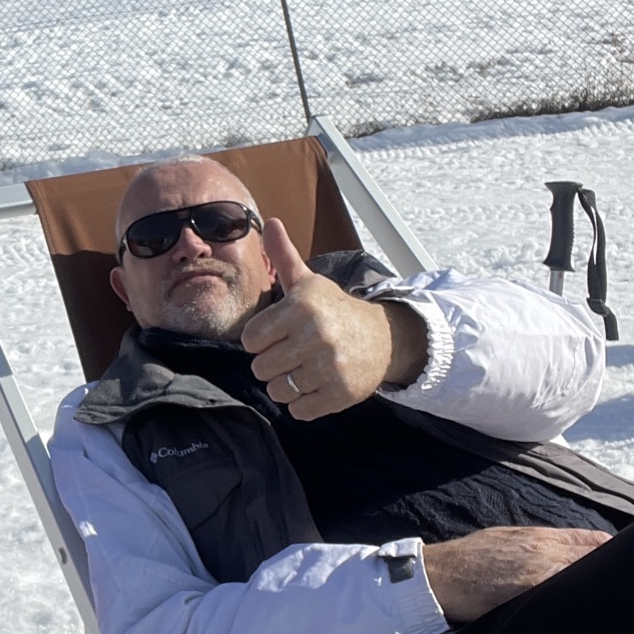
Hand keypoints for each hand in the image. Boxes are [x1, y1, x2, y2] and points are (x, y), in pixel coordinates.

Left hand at [241, 219, 426, 419]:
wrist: (383, 337)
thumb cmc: (334, 309)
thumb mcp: (309, 283)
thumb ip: (283, 257)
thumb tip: (268, 222)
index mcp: (301, 307)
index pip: (250, 340)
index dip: (261, 340)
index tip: (279, 334)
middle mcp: (315, 336)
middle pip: (261, 368)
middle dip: (272, 364)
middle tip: (293, 353)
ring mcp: (329, 367)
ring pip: (278, 391)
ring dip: (287, 385)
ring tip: (304, 369)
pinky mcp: (340, 394)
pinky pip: (300, 410)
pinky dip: (304, 403)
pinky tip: (317, 385)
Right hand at [421, 526, 609, 621]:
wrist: (438, 575)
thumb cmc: (465, 560)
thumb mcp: (503, 540)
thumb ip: (533, 546)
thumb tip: (556, 553)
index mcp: (537, 536)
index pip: (588, 539)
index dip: (609, 549)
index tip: (627, 561)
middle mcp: (543, 549)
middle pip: (593, 556)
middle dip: (613, 569)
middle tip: (631, 584)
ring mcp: (538, 571)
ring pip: (582, 575)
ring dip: (599, 587)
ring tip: (618, 602)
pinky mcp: (529, 591)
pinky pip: (564, 595)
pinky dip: (579, 600)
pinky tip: (592, 613)